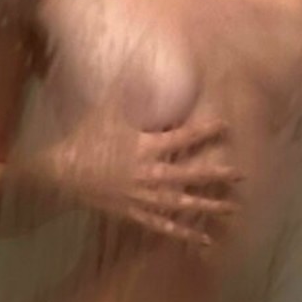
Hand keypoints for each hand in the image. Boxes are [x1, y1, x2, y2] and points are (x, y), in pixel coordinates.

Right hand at [36, 102, 242, 247]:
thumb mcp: (105, 111)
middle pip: (190, 175)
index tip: (226, 127)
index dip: (206, 132)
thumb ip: (126, 89)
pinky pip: (163, 226)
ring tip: (233, 210)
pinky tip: (205, 241)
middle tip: (241, 175)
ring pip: (182, 204)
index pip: (183, 138)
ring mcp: (142, 197)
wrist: (60, 175)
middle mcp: (148, 174)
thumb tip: (136, 60)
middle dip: (216, 175)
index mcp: (144, 147)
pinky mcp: (134, 214)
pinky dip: (184, 234)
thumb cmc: (84, 140)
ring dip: (208, 207)